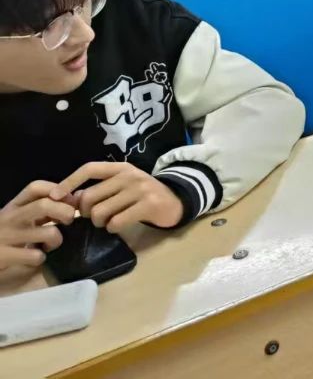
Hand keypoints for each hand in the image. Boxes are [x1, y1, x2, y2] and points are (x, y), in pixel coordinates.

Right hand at [0, 181, 76, 270]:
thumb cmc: (6, 238)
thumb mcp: (21, 218)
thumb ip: (43, 209)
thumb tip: (74, 199)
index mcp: (13, 206)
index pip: (35, 187)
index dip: (58, 189)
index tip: (70, 201)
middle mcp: (8, 218)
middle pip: (43, 205)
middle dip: (65, 212)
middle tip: (68, 221)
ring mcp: (4, 237)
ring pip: (48, 232)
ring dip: (56, 240)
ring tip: (49, 245)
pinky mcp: (2, 256)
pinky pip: (36, 256)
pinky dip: (42, 258)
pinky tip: (35, 259)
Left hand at [55, 162, 182, 233]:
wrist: (176, 202)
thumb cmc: (142, 196)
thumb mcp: (122, 186)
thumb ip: (100, 190)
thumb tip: (70, 199)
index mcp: (120, 168)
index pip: (89, 169)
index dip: (69, 182)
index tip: (54, 196)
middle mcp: (129, 175)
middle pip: (90, 197)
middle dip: (86, 213)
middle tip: (96, 217)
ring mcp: (140, 189)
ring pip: (100, 212)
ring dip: (100, 223)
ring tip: (110, 221)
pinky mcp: (148, 205)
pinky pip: (116, 222)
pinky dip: (113, 228)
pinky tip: (120, 225)